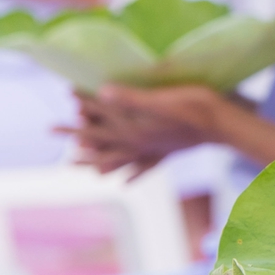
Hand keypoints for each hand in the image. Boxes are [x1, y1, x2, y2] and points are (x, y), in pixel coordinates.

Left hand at [61, 83, 227, 176]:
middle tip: (52, 130)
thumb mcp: (161, 98)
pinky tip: (125, 182)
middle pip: (101, 141)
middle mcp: (139, 142)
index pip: (101, 118)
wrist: (222, 124)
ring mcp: (152, 150)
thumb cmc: (193, 106)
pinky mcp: (165, 152)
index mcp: (135, 129)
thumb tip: (102, 92)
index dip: (82, 108)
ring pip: (116, 158)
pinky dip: (130, 174)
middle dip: (76, 135)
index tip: (65, 98)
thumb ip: (131, 97)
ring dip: (95, 159)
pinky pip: (142, 167)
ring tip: (76, 162)